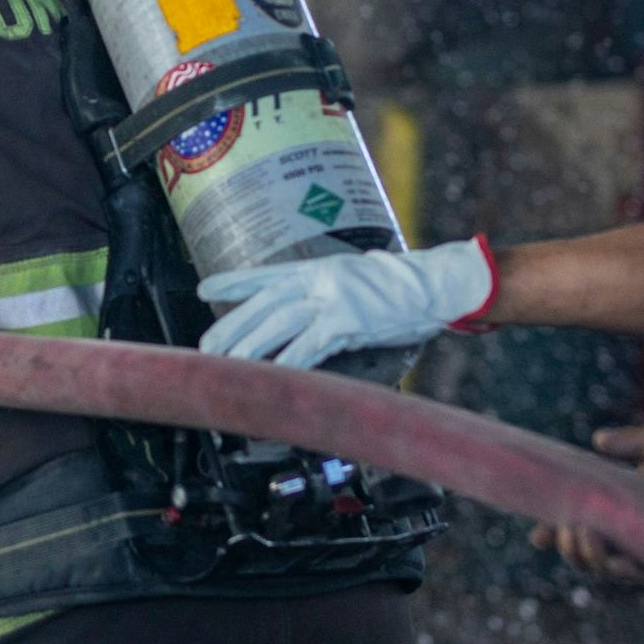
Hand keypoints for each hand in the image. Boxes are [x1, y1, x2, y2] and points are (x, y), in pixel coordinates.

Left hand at [196, 239, 495, 369]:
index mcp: (319, 268)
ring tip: (225, 363)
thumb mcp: (356, 278)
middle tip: (205, 345)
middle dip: (231, 325)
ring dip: (249, 346)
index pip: (267, 274)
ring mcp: (332, 300)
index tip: (204, 289)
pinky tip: (268, 374)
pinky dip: (286, 362)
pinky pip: (308, 345)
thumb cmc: (402, 286)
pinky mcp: (347, 322)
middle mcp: (320, 280)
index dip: (233, 282)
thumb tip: (302, 306)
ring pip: (278, 323)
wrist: (438, 284)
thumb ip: (326, 291)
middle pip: (264, 303)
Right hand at [534, 426, 643, 579]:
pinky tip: (606, 554)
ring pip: (603, 567)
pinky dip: (615, 568)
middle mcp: (632, 532)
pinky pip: (636, 576)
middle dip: (565, 544)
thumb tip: (597, 440)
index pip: (579, 520)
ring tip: (581, 535)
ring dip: (584, 556)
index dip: (553, 529)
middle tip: (566, 528)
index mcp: (623, 504)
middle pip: (584, 551)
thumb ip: (632, 440)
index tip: (535, 532)